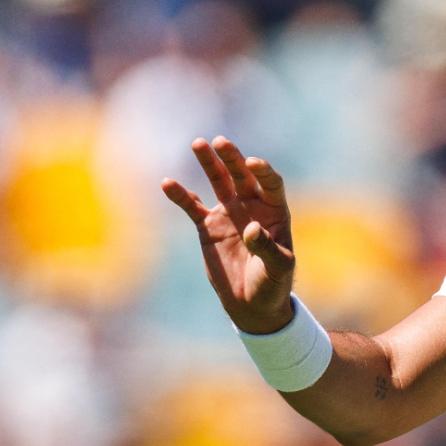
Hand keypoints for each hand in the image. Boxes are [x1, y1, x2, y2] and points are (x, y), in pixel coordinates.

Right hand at [161, 136, 295, 334]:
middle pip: (242, 175)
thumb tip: (252, 229)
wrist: (251, 303)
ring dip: (208, 163)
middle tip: (220, 142)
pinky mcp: (208, 227)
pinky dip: (181, 195)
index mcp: (275, 212)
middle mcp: (252, 206)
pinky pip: (192, 206)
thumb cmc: (273, 285)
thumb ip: (267, 248)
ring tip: (197, 143)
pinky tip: (167, 183)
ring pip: (218, 182)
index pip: (271, 184)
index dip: (263, 172)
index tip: (252, 164)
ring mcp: (229, 213)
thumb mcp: (278, 269)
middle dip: (232, 158)